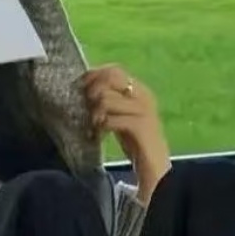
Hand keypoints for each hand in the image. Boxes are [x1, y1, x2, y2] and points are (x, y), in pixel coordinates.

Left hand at [82, 65, 170, 202]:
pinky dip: (101, 127)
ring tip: (94, 126)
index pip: (114, 70)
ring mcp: (143, 110)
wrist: (155, 165)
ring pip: (106, 99)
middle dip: (93, 91)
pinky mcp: (140, 126)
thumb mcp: (120, 115)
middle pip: (110, 78)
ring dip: (94, 113)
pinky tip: (99, 135)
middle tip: (87, 108)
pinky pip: (111, 119)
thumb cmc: (135, 140)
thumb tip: (84, 88)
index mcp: (139, 89)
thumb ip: (108, 100)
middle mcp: (143, 95)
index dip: (93, 75)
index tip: (79, 86)